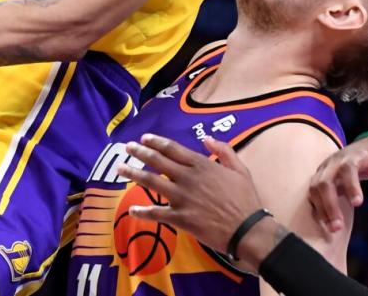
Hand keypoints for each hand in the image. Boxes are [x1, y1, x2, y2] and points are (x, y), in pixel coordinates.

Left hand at [116, 133, 268, 262]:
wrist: (246, 230)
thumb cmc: (245, 199)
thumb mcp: (239, 168)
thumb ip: (223, 150)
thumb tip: (206, 138)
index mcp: (201, 164)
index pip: (172, 149)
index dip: (156, 142)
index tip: (144, 138)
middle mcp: (187, 178)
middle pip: (158, 161)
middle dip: (140, 152)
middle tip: (127, 147)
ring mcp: (182, 198)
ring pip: (152, 182)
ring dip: (134, 174)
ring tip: (121, 168)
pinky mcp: (181, 219)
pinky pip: (158, 213)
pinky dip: (143, 212)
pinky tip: (132, 210)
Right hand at [309, 137, 367, 233]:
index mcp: (354, 156)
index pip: (347, 168)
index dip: (350, 185)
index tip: (358, 204)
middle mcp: (335, 161)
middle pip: (325, 180)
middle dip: (330, 204)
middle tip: (338, 227)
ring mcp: (326, 167)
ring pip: (315, 186)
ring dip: (322, 208)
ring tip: (333, 228)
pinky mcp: (322, 175)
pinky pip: (313, 191)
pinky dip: (317, 206)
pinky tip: (326, 221)